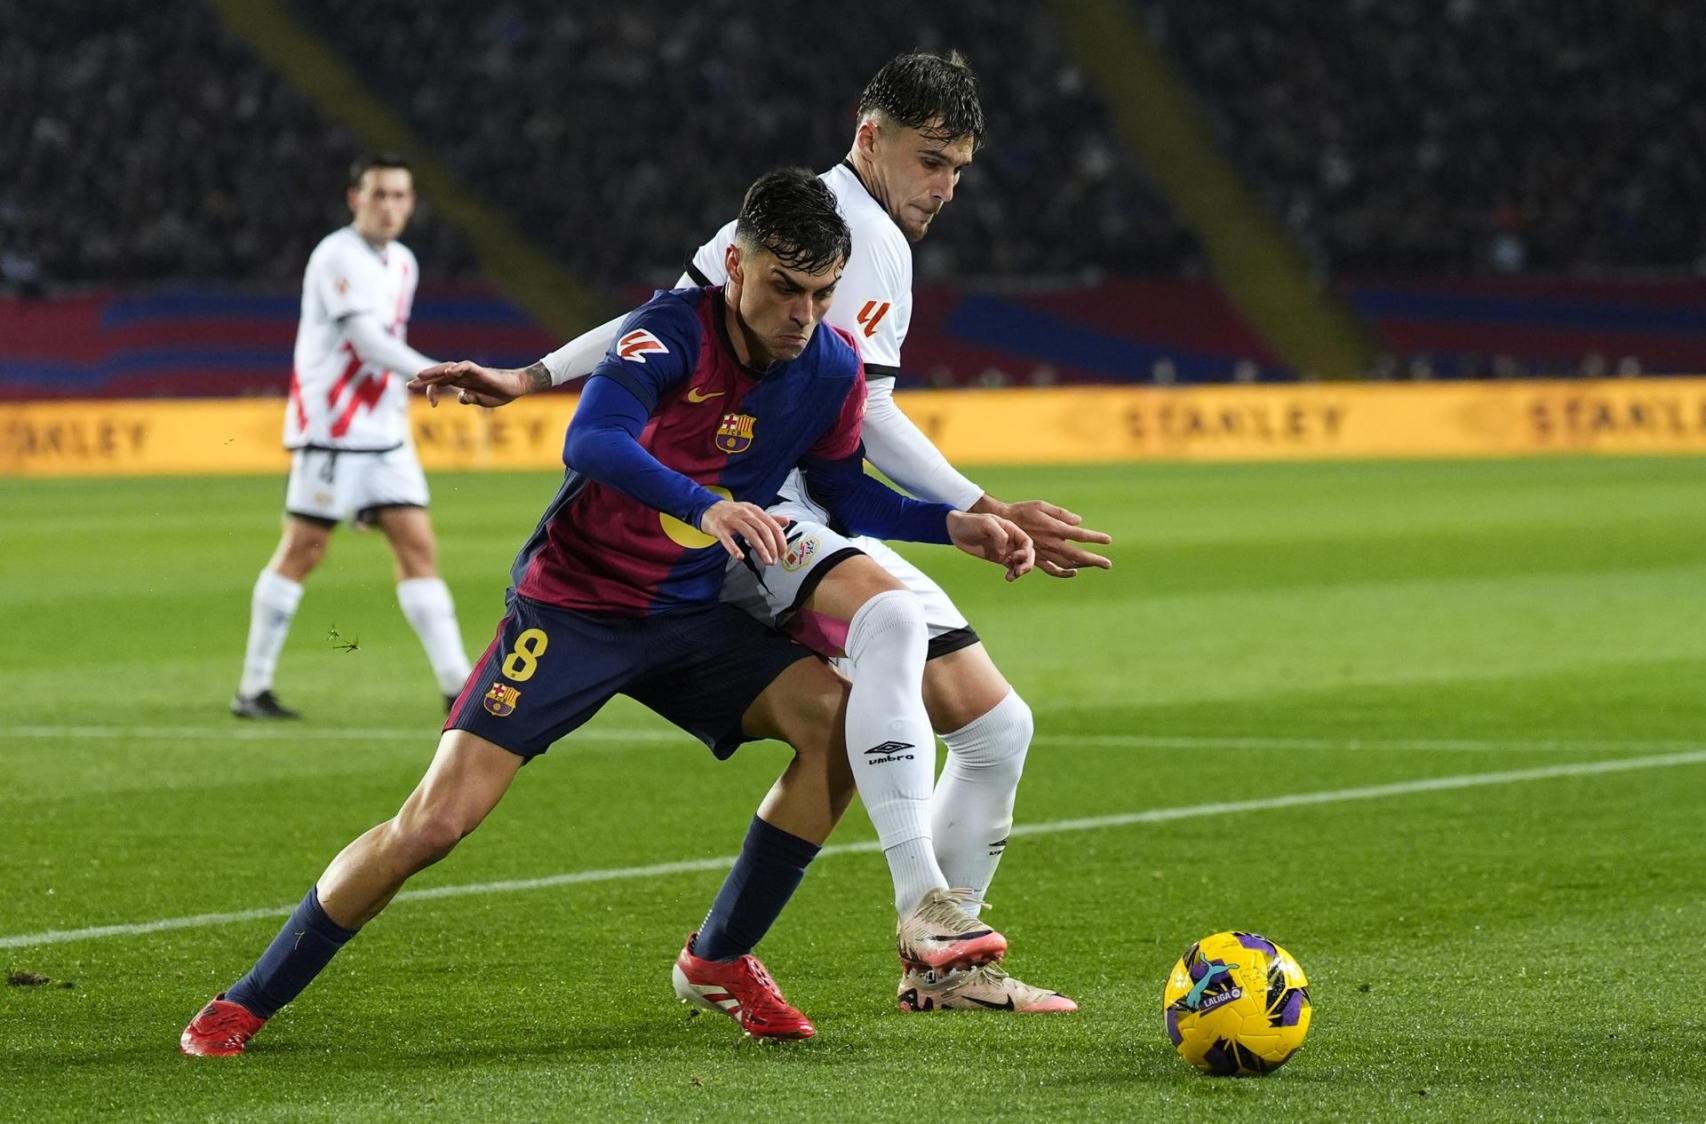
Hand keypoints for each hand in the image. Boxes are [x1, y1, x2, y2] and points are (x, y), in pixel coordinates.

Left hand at [408, 360, 536, 407]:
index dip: (430, 390)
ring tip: (421, 375)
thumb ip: (469, 399)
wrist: (516, 387)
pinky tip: (447, 373)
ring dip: (434, 372)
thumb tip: (460, 397)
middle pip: (439, 375)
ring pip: (448, 368)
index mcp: (461, 383)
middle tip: (408, 385)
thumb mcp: (480, 401)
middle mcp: (462, 375)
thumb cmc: (499, 393)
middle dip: (424, 380)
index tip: (427, 402)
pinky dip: (456, 369)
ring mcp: (470, 372)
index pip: (440, 383)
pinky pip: (466, 367)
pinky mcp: (480, 371)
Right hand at [698, 500, 786, 564]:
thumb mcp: (751, 512)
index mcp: (754, 511)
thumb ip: (769, 518)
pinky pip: (728, 539)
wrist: (708, 508)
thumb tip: (787, 520)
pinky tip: (740, 557)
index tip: (783, 553)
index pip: (772, 525)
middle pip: (763, 530)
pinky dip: (734, 549)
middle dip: (772, 547)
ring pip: (750, 534)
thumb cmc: (731, 513)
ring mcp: (732, 520)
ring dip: (761, 550)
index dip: (780, 540)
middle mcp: (745, 513)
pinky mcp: (719, 527)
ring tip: (766, 561)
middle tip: (775, 560)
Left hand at [947, 511, 1034, 581]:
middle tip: (1019, 571)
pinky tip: (1008, 578)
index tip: (1014, 556)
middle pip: (1027, 554)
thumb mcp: (986, 523)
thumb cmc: (971, 522)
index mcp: (1011, 530)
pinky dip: (1012, 573)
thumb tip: (1005, 553)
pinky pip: (1010, 567)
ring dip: (1021, 570)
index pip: (1027, 542)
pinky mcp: (998, 558)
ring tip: (1012, 576)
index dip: (1025, 551)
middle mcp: (1011, 540)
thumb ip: (999, 535)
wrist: (955, 529)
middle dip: (1027, 564)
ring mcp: (1005, 550)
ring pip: (1020, 562)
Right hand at [972, 496, 1111, 578]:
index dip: (1095, 538)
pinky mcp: (1036, 559)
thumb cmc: (1023, 510)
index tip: (1108, 540)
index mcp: (1055, 529)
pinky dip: (1064, 573)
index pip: (1080, 535)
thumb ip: (1061, 514)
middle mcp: (1051, 543)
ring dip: (1083, 566)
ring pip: (1067, 564)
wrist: (1003, 522)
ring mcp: (1044, 553)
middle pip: (1078, 555)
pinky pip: (1052, 570)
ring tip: (1094, 565)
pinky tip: (1074, 572)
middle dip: (1094, 560)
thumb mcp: (1042, 506)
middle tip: (1107, 565)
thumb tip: (1079, 522)